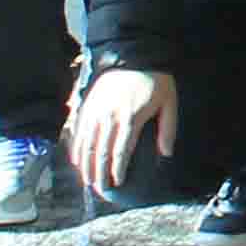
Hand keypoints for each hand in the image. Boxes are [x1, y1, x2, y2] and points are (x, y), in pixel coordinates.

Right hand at [65, 68, 174, 195]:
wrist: (133, 54)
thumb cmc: (155, 80)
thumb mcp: (169, 102)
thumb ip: (168, 129)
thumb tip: (166, 154)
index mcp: (130, 117)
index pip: (121, 151)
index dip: (117, 170)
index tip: (118, 184)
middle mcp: (110, 116)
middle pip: (101, 152)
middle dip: (99, 173)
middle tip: (100, 190)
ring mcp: (95, 111)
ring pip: (87, 144)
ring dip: (86, 165)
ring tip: (87, 181)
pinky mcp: (87, 105)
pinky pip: (78, 131)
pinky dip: (76, 148)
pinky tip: (77, 161)